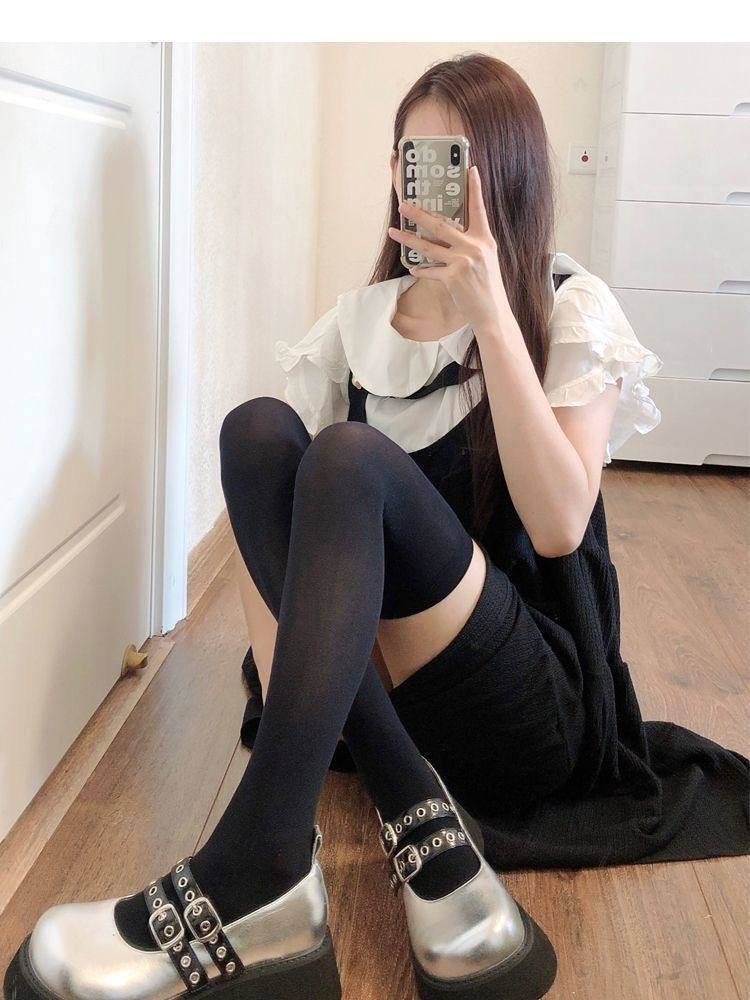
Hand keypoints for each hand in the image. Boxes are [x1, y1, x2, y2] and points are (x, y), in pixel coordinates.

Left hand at [388, 165, 513, 335]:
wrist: (492, 312)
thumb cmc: (488, 286)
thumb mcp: (487, 259)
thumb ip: (472, 244)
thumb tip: (453, 234)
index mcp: (484, 238)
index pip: (479, 209)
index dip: (475, 189)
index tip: (471, 170)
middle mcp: (474, 246)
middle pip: (440, 224)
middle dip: (418, 214)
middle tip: (403, 205)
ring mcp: (462, 261)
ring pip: (428, 246)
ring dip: (408, 238)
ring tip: (393, 231)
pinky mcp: (453, 277)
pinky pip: (430, 270)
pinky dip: (420, 269)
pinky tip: (412, 267)